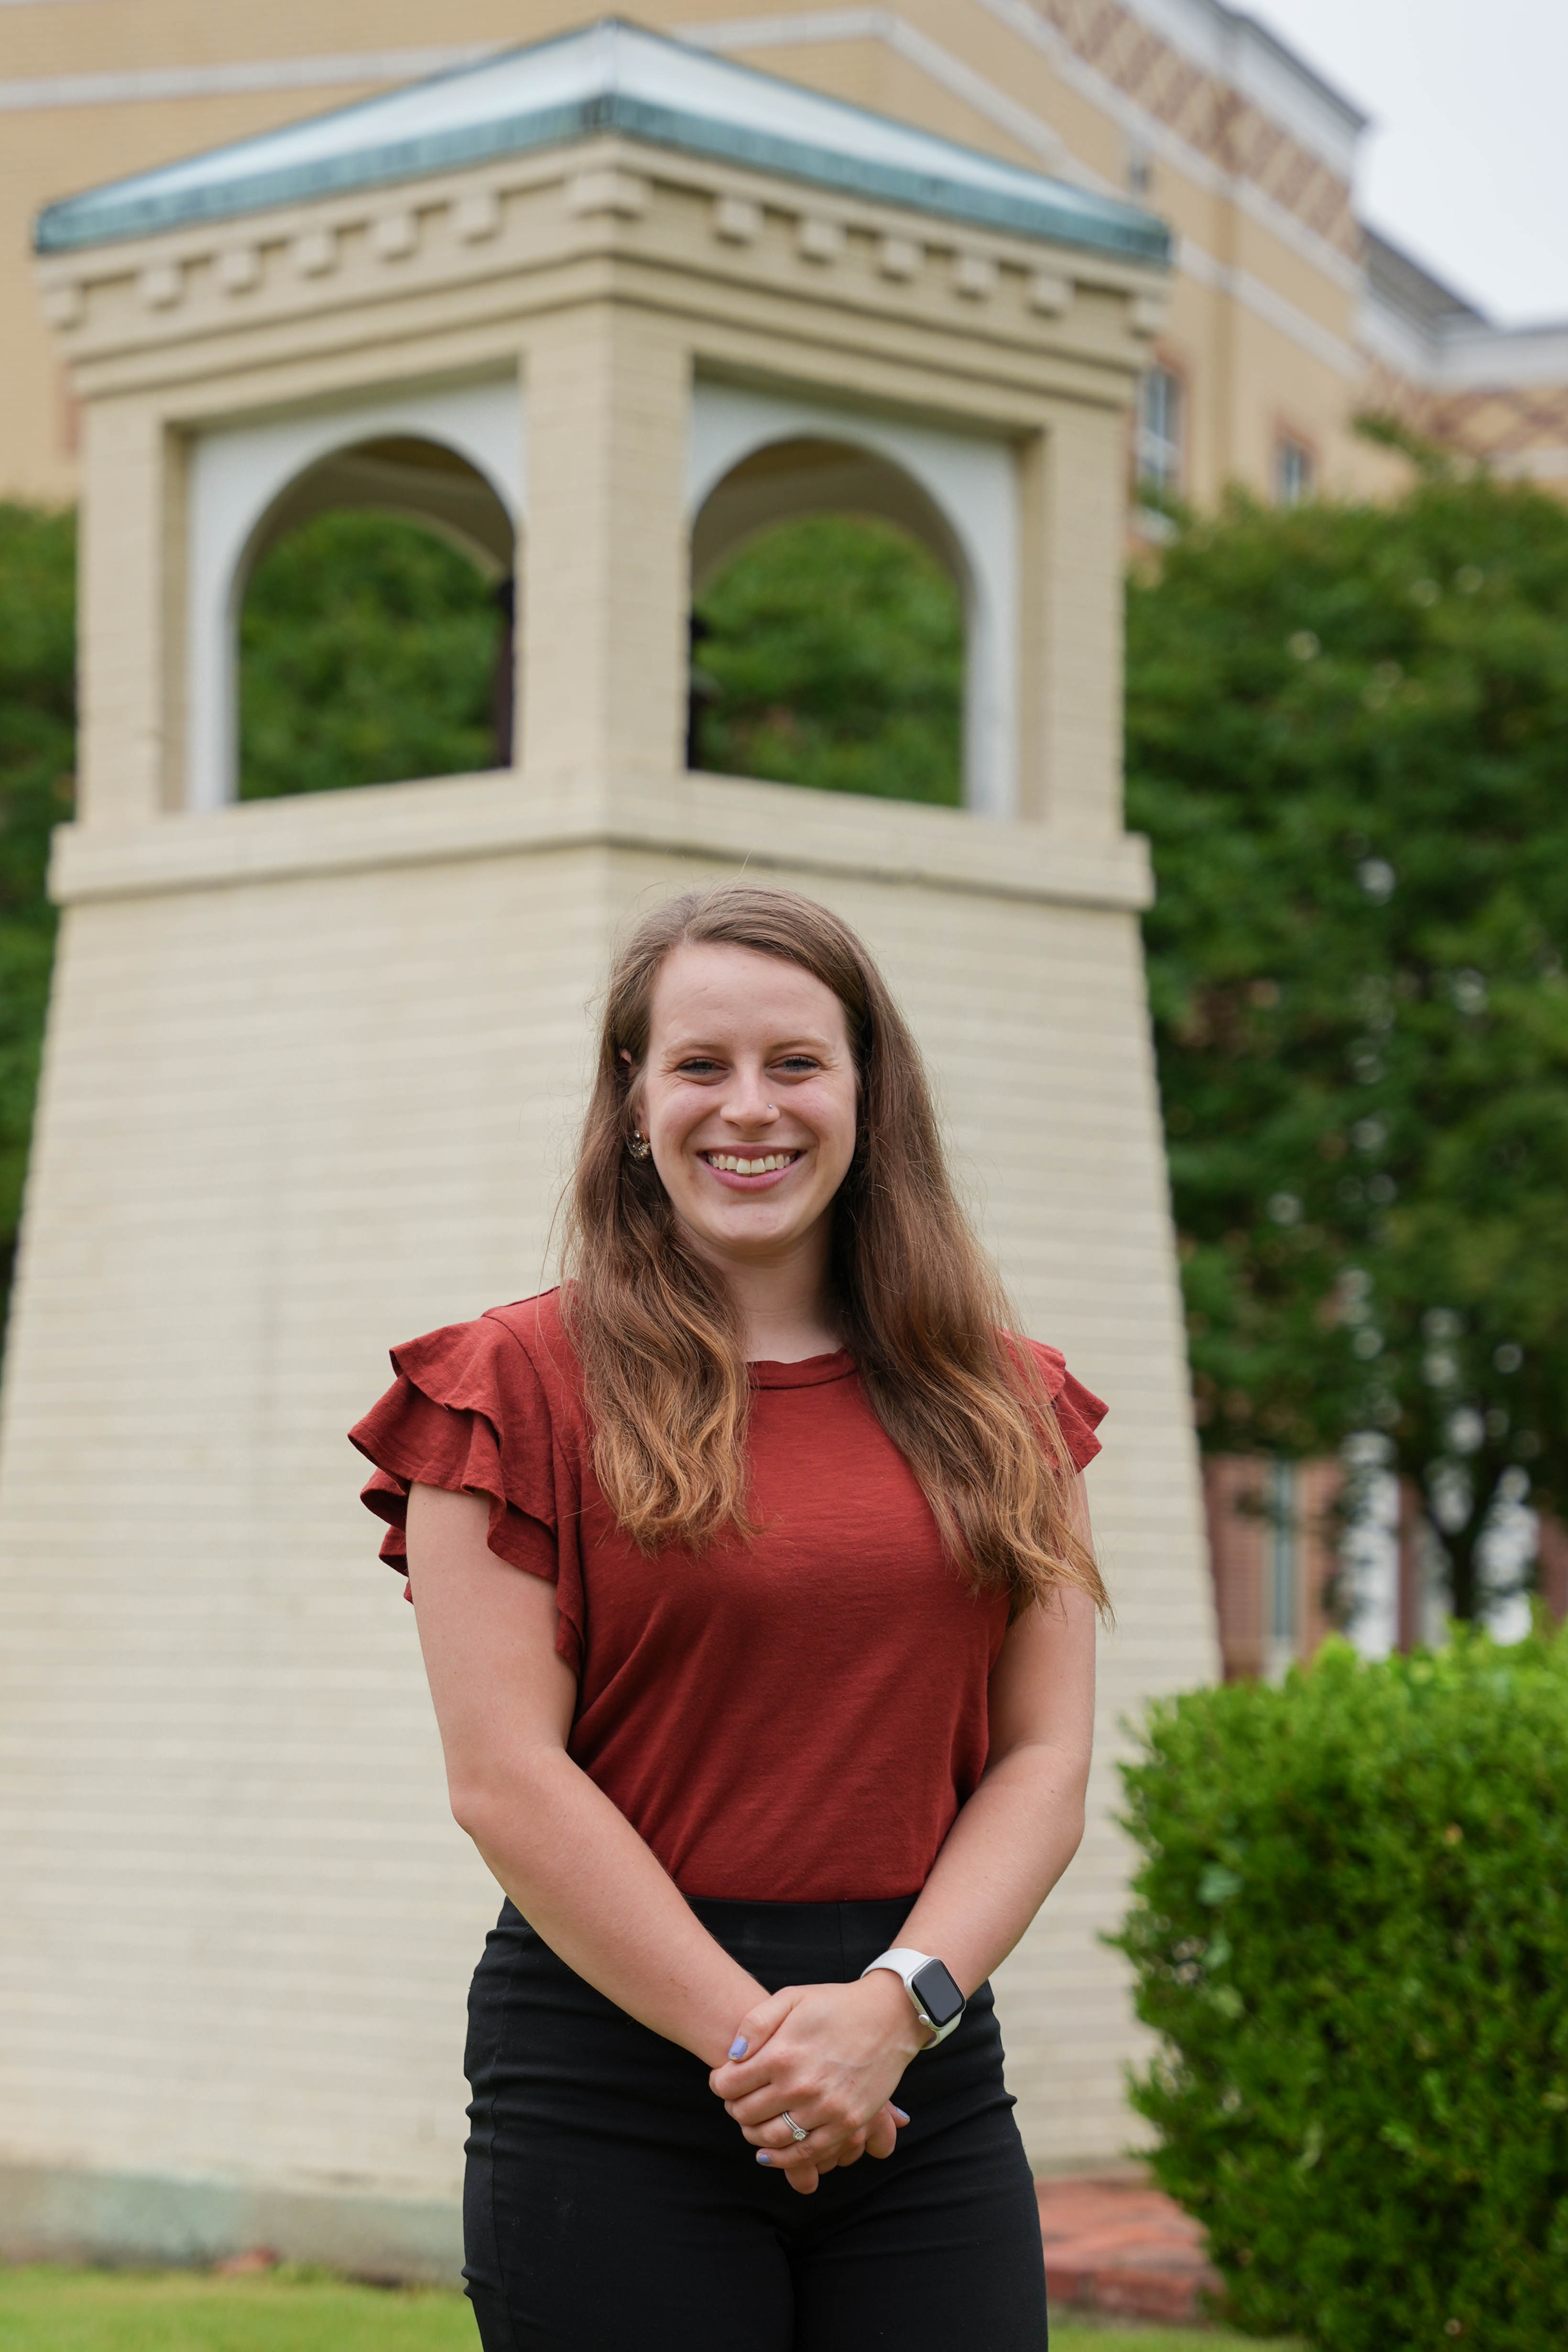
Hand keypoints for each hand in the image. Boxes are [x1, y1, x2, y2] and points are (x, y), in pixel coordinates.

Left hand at [708, 1972, 925, 2195]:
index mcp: (783, 2054)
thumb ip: (755, 2024)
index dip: (719, 2084)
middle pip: (746, 2114)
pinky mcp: (846, 2123)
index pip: (729, 2085)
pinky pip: (805, 2154)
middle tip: (737, 2099)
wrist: (888, 2017)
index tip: (723, 2080)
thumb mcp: (791, 1997)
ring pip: (771, 2138)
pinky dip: (781, 2159)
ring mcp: (825, 2109)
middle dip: (734, 2108)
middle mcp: (801, 2085)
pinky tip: (768, 2153)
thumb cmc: (835, 2004)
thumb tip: (731, 2057)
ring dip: (753, 2134)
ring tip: (752, 2122)